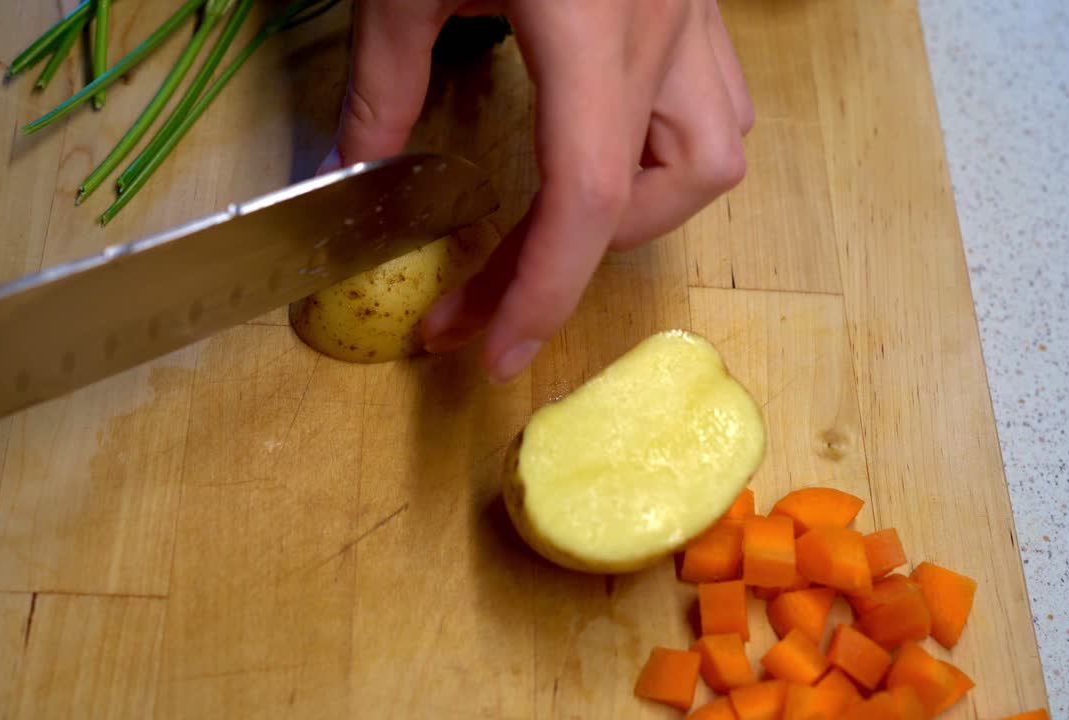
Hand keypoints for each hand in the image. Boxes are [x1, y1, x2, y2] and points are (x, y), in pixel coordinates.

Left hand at [320, 0, 753, 381]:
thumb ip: (381, 80)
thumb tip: (350, 173)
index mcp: (590, 22)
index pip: (585, 195)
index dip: (540, 292)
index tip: (484, 353)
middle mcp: (662, 23)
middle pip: (678, 185)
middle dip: (588, 251)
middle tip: (499, 276)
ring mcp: (691, 4)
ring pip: (719, 145)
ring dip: (641, 206)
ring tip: (560, 222)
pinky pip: (713, 95)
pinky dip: (663, 147)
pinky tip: (604, 147)